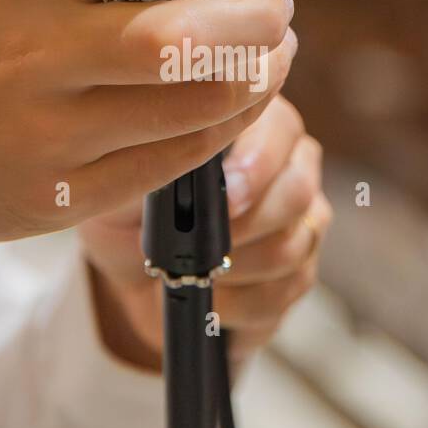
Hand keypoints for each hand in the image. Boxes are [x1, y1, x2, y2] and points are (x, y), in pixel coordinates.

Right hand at [0, 0, 296, 269]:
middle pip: (175, 35)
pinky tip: (238, 105)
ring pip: (194, 104)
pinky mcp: (68, 192)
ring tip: (272, 55)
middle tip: (276, 3)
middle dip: (255, 18)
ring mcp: (50, 130)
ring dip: (259, 76)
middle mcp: (32, 52)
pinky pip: (178, 158)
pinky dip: (227, 126)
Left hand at [80, 95, 331, 370]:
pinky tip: (211, 296)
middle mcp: (289, 164)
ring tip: (196, 272)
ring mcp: (301, 220)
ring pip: (293, 246)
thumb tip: (177, 158)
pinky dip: (240, 303)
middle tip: (204, 245)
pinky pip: (285, 291)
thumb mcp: (125, 181)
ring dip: (237, 268)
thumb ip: (154, 161)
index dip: (257, 164)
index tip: (225, 197)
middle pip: (297, 191)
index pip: (281, 128)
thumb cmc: (130, 210)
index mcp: (252, 124)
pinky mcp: (298, 272)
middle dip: (247, 224)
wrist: (131, 271)